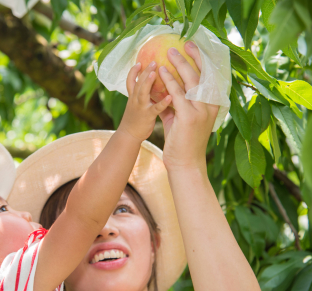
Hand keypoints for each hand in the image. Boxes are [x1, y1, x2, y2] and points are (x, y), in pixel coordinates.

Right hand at [118, 62, 172, 142]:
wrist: (128, 136)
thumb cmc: (135, 119)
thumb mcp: (136, 103)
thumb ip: (142, 92)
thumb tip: (150, 81)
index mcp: (133, 96)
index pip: (131, 81)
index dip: (133, 71)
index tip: (140, 61)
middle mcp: (135, 99)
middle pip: (138, 82)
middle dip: (144, 71)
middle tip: (153, 60)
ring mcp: (141, 107)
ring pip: (143, 92)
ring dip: (148, 81)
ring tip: (155, 72)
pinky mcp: (147, 116)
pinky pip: (155, 108)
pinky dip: (162, 102)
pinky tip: (170, 97)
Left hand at [157, 41, 218, 171]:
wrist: (185, 163)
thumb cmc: (182, 141)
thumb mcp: (180, 117)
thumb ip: (176, 102)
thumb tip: (166, 87)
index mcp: (212, 104)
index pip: (210, 76)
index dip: (203, 60)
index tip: (194, 47)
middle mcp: (210, 105)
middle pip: (203, 74)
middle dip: (193, 57)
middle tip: (183, 43)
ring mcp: (201, 111)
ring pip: (192, 81)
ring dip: (180, 64)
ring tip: (170, 52)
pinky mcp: (189, 117)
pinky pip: (178, 94)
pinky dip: (170, 81)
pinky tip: (162, 72)